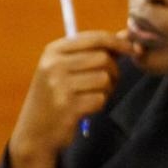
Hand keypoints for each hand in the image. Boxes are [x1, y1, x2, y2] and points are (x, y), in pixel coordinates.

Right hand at [9, 30, 133, 167]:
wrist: (34, 132)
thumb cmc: (56, 96)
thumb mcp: (63, 68)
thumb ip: (92, 51)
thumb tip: (126, 36)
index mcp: (53, 51)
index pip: (95, 38)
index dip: (118, 42)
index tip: (133, 49)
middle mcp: (54, 65)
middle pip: (103, 58)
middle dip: (113, 71)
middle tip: (108, 82)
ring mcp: (60, 86)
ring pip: (104, 79)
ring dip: (106, 89)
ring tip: (93, 95)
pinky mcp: (68, 107)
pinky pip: (100, 99)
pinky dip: (99, 104)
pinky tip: (86, 108)